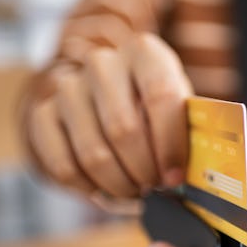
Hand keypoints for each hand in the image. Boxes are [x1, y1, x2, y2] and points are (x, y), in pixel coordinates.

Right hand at [24, 33, 192, 197]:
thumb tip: (203, 177)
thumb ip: (192, 135)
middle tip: (155, 191)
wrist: (107, 101)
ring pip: (93, 154)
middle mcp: (103, 62)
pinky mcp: (43, 113)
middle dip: (144, 172)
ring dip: (119, 185)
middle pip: (123, 129)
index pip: (159, 95)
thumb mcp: (180, 112)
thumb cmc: (156, 113)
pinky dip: (88, 188)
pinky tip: (105, 191)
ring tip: (135, 193)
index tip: (175, 177)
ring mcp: (68, 86)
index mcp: (145, 53)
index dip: (170, 144)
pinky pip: (63, 165)